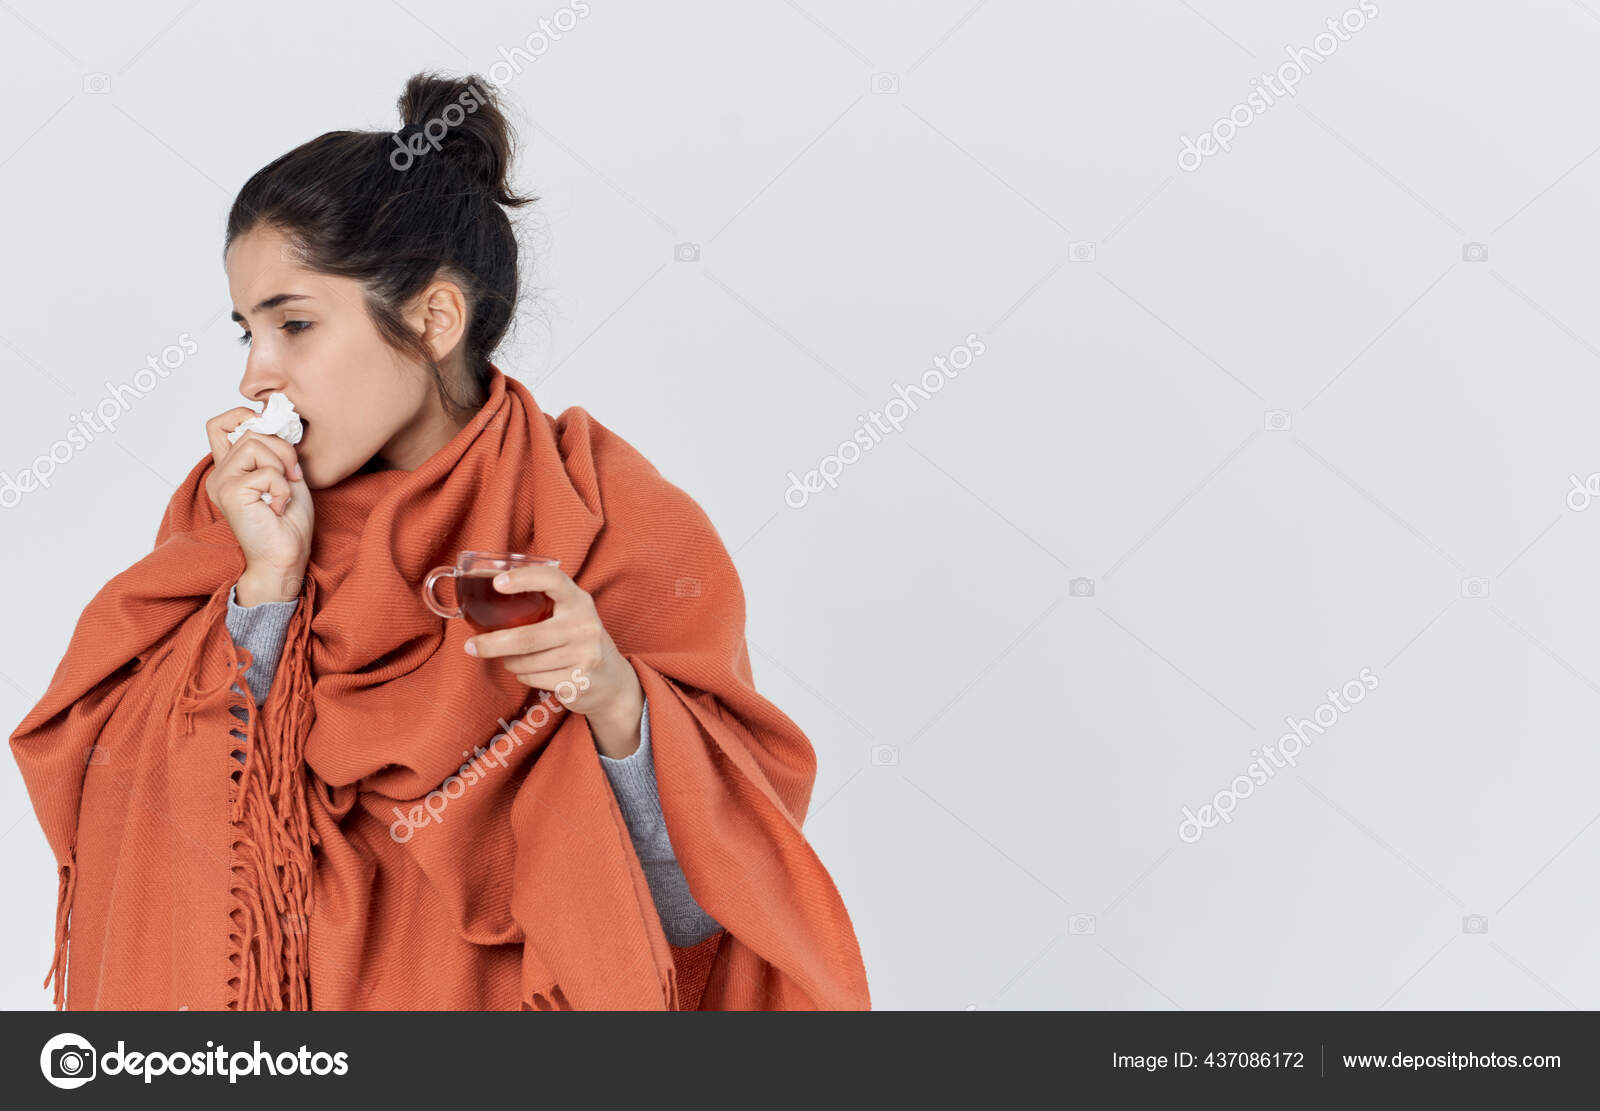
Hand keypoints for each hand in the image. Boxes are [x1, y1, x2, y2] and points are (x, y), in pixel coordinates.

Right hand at [205, 407, 312, 598]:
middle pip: (250, 432)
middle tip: (292, 476)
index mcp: (230, 469)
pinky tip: (277, 507)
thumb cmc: (288, 522)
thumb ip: (275, 450)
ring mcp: (221, 483)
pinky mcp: (230, 493)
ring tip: (282, 493)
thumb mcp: (286, 474)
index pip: (219, 425)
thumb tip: (274, 420)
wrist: (286, 556)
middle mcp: (219, 474)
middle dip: (283, 449)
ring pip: (255, 445)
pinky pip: (266, 472)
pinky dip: (282, 488)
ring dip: (281, 467)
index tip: (269, 430)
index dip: (243, 416)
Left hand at [463, 564, 643, 747]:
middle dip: (493, 643)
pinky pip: (533, 678)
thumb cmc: (577, 642)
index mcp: (578, 601)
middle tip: (471, 646)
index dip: (524, 578)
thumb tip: (486, 602)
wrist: (613, 682)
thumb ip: (542, 606)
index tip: (498, 583)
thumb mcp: (569, 616)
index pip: (552, 579)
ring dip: (510, 662)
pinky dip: (523, 676)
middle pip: (527, 637)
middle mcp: (585, 624)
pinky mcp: (579, 680)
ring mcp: (585, 653)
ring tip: (514, 659)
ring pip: (526, 662)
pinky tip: (533, 672)